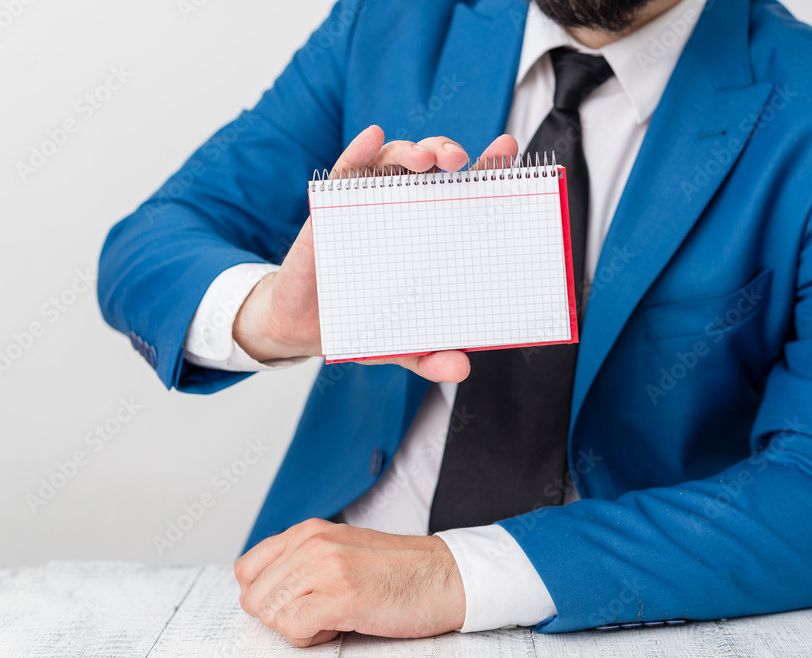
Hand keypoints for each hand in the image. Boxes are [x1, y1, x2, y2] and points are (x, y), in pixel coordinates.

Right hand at [233, 125, 519, 382]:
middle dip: (446, 151)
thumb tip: (460, 366)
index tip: (507, 149)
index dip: (487, 169)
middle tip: (458, 160)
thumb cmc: (359, 323)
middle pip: (429, 167)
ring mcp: (365, 207)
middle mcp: (402, 212)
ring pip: (391, 163)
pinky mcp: (329, 213)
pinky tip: (371, 138)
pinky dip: (357, 151)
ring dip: (408, 150)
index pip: (464, 193)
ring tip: (424, 157)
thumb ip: (430, 356)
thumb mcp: (401, 344)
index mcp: (429, 234)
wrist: (304, 331)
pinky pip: (344, 174)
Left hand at [235, 519, 465, 646]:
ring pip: (271, 614)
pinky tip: (340, 625)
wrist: (446, 576)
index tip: (293, 603)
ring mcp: (325, 569)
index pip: (247, 569)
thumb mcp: (341, 549)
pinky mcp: (340, 597)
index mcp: (309, 531)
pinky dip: (312, 638)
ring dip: (297, 628)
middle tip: (318, 613)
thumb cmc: (398, 570)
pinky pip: (294, 629)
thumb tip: (260, 590)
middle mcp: (312, 544)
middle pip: (255, 598)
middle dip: (280, 616)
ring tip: (333, 617)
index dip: (264, 596)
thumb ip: (301, 560)